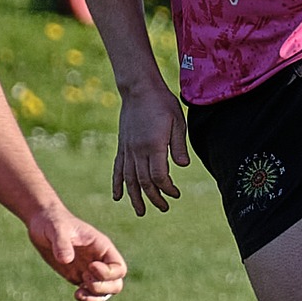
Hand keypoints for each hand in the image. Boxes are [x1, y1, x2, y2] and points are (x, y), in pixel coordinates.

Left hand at [27, 205, 127, 300]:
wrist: (41, 224)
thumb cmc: (52, 222)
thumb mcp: (56, 229)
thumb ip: (62, 243)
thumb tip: (66, 260)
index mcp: (102, 247)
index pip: (118, 268)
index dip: (107, 274)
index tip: (89, 267)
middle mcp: (100, 261)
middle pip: (115, 284)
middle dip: (101, 289)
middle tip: (83, 283)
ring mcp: (89, 271)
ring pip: (104, 293)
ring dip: (94, 299)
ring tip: (77, 294)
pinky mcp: (78, 278)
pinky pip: (90, 295)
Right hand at [111, 83, 188, 215]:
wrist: (139, 89)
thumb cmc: (162, 103)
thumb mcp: (177, 122)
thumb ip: (179, 145)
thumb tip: (183, 165)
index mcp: (153, 145)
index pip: (159, 176)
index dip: (167, 189)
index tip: (176, 194)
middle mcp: (137, 151)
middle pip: (144, 182)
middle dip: (154, 198)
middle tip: (164, 208)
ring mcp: (127, 149)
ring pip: (129, 179)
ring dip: (135, 197)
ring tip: (141, 211)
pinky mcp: (122, 146)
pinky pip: (118, 169)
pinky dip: (118, 184)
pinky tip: (118, 196)